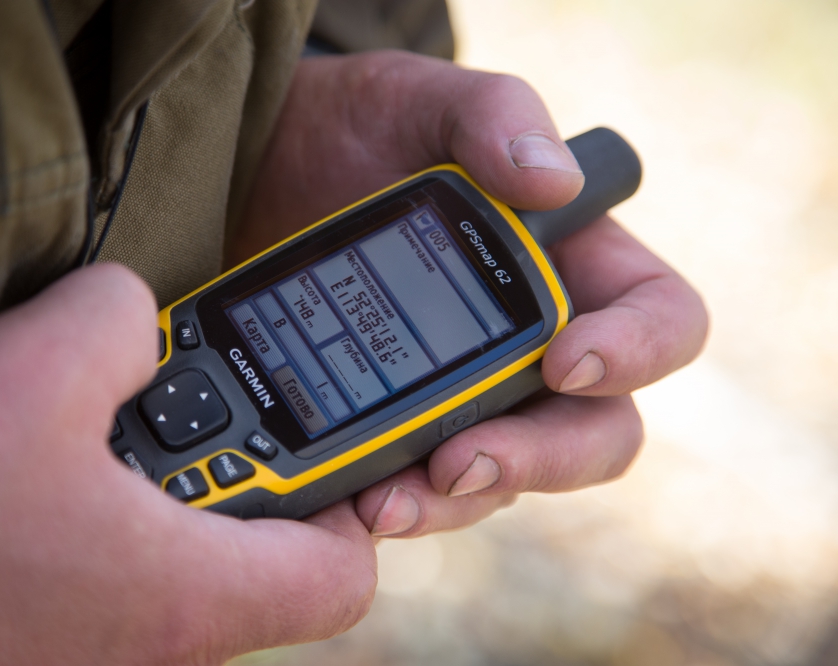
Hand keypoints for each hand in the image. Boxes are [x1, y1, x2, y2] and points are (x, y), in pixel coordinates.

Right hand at [0, 265, 375, 664]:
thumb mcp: (25, 373)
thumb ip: (118, 317)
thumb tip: (140, 320)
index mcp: (190, 597)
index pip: (345, 572)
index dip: (347, 500)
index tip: (305, 434)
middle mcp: (162, 645)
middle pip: (262, 550)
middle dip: (232, 458)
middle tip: (179, 393)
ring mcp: (102, 651)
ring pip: (179, 553)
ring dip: (156, 475)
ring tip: (96, 417)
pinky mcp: (47, 640)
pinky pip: (112, 568)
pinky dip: (101, 507)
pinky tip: (44, 460)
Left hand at [232, 51, 707, 536]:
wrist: (267, 173)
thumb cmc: (366, 128)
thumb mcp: (425, 102)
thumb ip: (493, 118)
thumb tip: (552, 180)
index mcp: (578, 264)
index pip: (661, 320)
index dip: (637, 351)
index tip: (566, 360)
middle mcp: (541, 344)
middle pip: (594, 434)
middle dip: (537, 459)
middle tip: (462, 460)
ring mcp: (473, 393)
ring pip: (503, 478)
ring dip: (455, 500)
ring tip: (385, 500)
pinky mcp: (405, 423)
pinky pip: (425, 484)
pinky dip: (398, 499)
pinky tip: (352, 498)